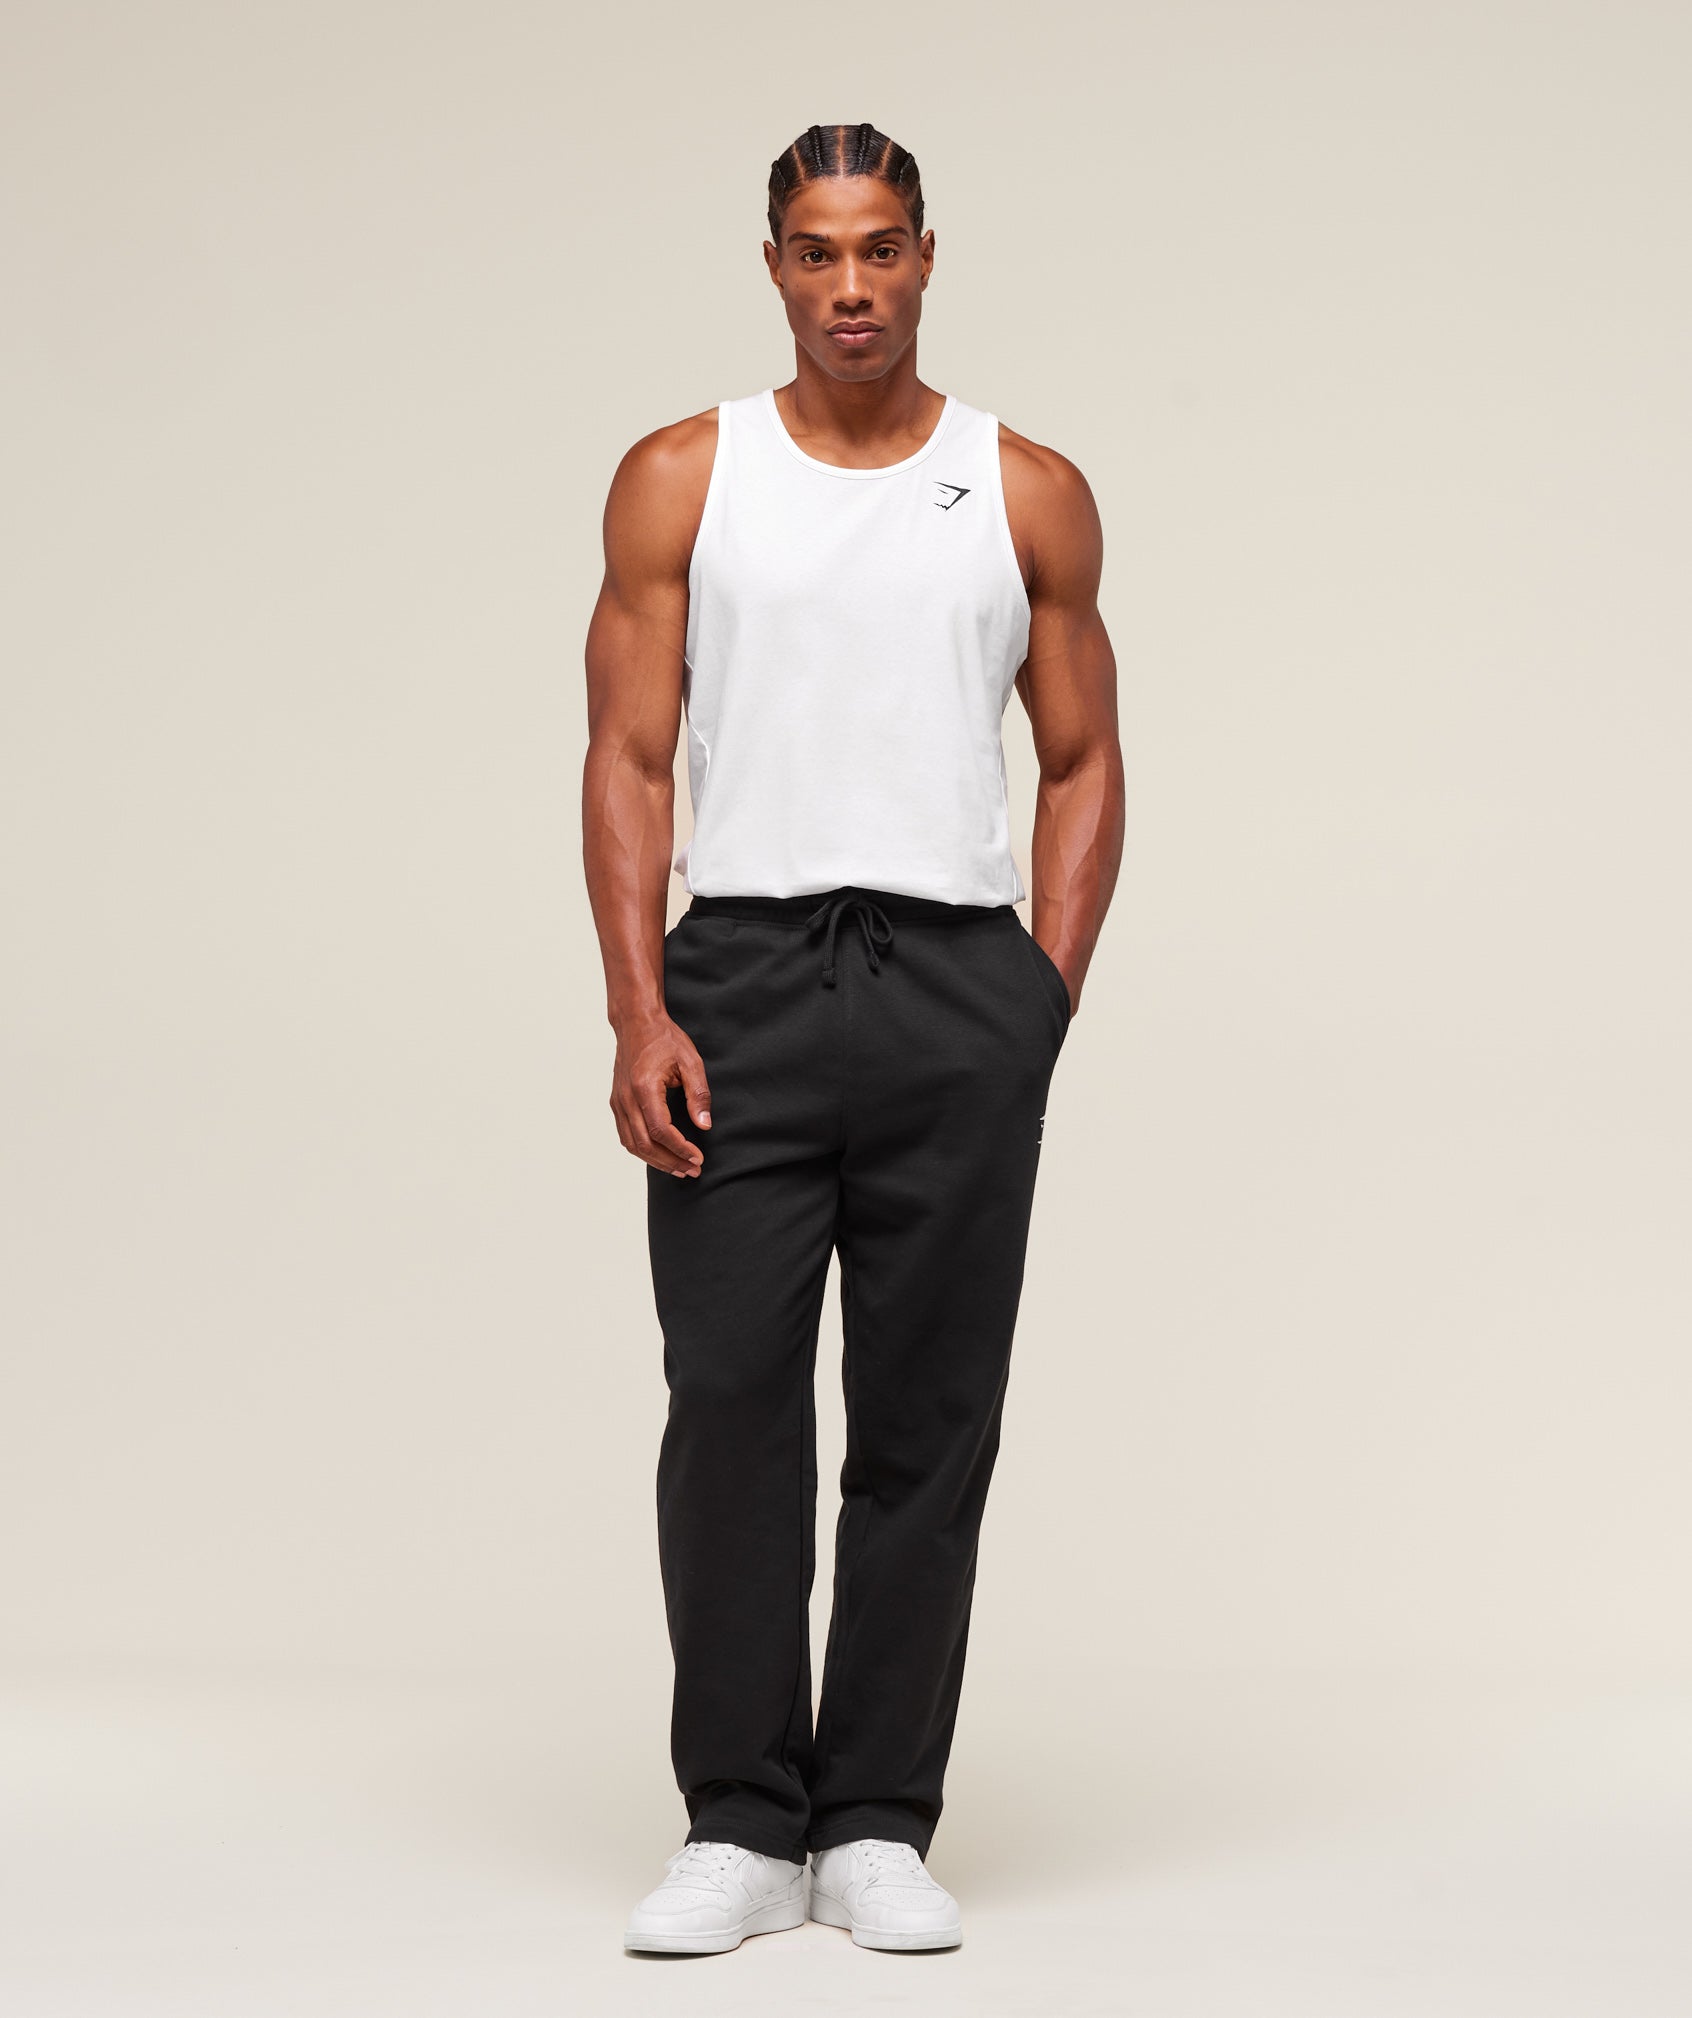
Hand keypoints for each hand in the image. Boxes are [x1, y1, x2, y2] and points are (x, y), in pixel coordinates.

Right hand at [610, 1014, 712, 1176]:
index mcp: (644, 1087)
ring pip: (632, 1144)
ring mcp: (618, 1101)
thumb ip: (698, 1094)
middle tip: (692, 1170)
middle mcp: (626, 1098)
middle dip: (670, 1162)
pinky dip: (642, 1150)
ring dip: (655, 1161)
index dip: (680, 1149)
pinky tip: (660, 1154)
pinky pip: (625, 1135)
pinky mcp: (617, 1102)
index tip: (697, 1158)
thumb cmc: (664, 1038)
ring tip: (679, 1168)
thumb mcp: (690, 1061)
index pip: (660, 1130)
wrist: (636, 1022)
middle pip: (644, 1144)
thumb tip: (704, 1125)